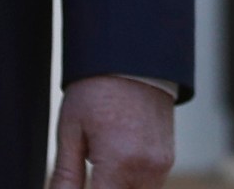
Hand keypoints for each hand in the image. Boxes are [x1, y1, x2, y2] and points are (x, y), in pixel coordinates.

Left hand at [48, 74, 174, 188]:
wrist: (133, 58)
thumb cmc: (97, 89)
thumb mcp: (70, 130)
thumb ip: (65, 177)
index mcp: (119, 161)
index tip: (76, 184)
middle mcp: (146, 168)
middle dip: (102, 188)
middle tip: (89, 168)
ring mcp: (161, 164)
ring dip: (116, 188)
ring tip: (102, 162)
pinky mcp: (168, 159)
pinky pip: (148, 186)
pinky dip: (130, 183)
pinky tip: (115, 161)